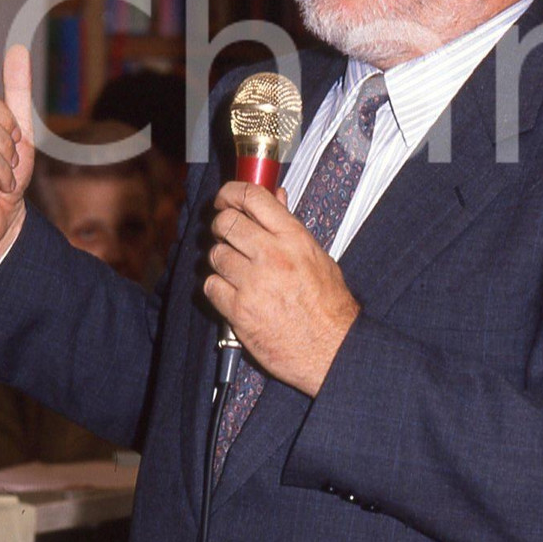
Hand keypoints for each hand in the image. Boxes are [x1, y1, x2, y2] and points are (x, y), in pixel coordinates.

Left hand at [204, 182, 359, 396]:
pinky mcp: (239, 310)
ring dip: (220, 260)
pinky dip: (217, 288)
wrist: (332, 349)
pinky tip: (232, 293)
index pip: (253, 198)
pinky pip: (210, 286)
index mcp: (293, 238)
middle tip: (226, 235)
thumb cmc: (329, 305)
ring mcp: (253, 283)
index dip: (231, 192)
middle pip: (226, 223)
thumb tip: (276, 196)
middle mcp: (272, 255)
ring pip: (215, 255)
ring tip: (235, 270)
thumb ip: (290, 226)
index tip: (225, 198)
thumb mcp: (316, 256)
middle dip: (221, 226)